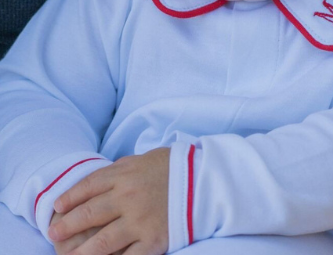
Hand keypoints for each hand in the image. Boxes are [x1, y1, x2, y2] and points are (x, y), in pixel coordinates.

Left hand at [48, 148, 170, 254]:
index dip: (70, 197)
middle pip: (90, 213)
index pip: (89, 186)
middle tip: (53, 233)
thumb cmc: (175, 167)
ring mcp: (140, 220)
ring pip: (101, 241)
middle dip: (67, 225)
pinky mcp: (154, 240)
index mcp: (125, 175)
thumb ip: (122, 169)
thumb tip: (101, 179)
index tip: (57, 207)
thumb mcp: (145, 159)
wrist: (205, 179)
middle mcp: (128, 198)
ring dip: (80, 252)